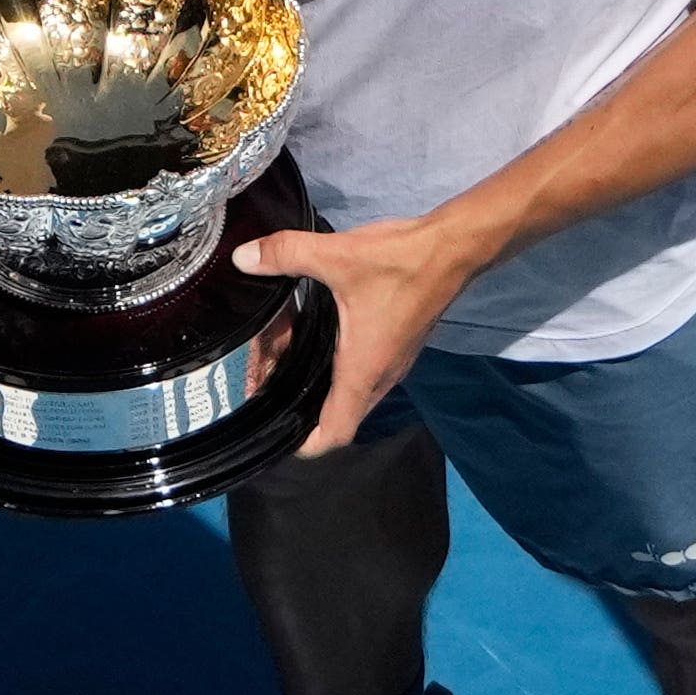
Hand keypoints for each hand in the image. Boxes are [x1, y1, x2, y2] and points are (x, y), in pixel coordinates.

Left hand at [229, 211, 482, 452]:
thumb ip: (285, 255)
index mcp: (362, 370)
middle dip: (305, 414)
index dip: (304, 445)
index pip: (335, 434)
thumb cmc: (401, 263)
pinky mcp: (399, 348)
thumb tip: (243, 257)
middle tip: (271, 391)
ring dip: (323, 391)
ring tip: (289, 367)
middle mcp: (380, 377)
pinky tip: (321, 343)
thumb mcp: (336, 255)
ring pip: (353, 397)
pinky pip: (365, 377)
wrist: (452, 249)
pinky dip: (340, 371)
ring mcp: (393, 364)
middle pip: (340, 419)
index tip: (277, 434)